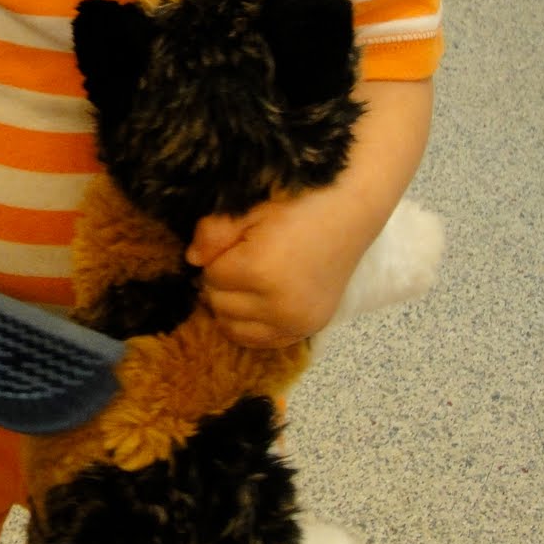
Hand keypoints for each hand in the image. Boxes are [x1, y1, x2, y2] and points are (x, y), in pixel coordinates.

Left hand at [187, 190, 362, 348]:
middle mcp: (278, 306)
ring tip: (248, 280)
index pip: (210, 277)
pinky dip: (250, 326)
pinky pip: (262, 342)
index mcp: (260, 272)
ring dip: (232, 307)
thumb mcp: (250, 208)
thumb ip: (214, 233)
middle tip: (240, 258)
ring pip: (235, 328)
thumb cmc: (299, 201)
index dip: (215, 258)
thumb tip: (191, 260)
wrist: (353, 210)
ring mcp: (297, 322)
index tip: (234, 241)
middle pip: (220, 305)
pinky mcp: (310, 328)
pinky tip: (258, 303)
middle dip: (221, 283)